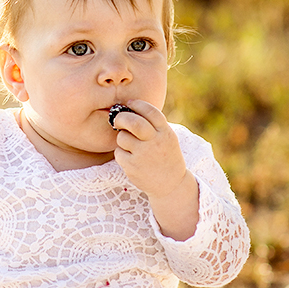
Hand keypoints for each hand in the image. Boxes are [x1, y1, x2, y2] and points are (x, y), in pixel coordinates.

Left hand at [112, 100, 198, 239]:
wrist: (170, 184)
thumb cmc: (165, 155)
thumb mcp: (167, 137)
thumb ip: (153, 124)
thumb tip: (128, 108)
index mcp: (165, 132)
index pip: (150, 111)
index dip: (137, 104)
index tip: (129, 103)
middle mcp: (155, 142)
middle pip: (133, 123)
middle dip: (121, 117)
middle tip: (117, 120)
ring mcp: (143, 155)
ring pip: (122, 137)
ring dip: (122, 138)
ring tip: (130, 144)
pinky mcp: (132, 167)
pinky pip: (119, 152)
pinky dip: (121, 153)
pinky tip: (131, 157)